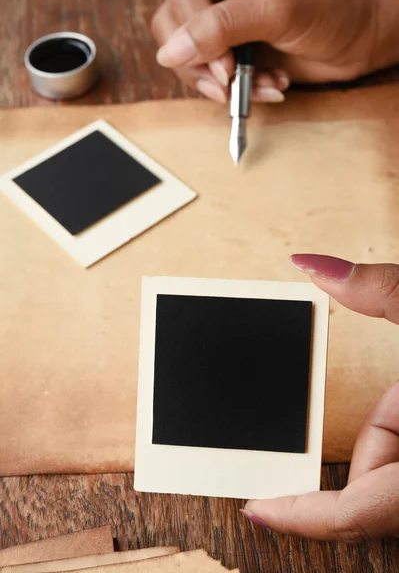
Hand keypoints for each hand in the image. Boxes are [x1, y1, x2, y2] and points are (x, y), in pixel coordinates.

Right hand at [151, 0, 397, 103]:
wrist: (367, 32)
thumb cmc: (334, 4)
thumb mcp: (276, 8)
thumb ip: (221, 27)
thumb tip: (170, 53)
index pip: (180, 5)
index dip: (195, 41)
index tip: (225, 68)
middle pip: (177, 36)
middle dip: (203, 69)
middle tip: (229, 86)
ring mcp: (229, 29)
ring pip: (196, 65)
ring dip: (227, 85)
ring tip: (264, 84)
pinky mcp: (241, 56)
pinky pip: (221, 81)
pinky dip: (244, 91)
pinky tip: (272, 86)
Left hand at [241, 254, 398, 541]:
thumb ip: (379, 290)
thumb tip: (310, 263)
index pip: (355, 511)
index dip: (300, 516)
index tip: (253, 506)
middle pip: (360, 501)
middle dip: (317, 490)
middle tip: (264, 467)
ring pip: (379, 481)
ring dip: (362, 452)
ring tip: (346, 426)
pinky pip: (393, 464)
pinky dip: (381, 440)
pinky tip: (379, 412)